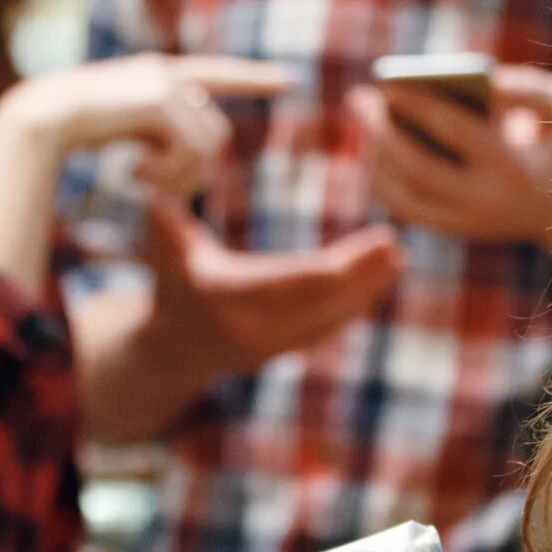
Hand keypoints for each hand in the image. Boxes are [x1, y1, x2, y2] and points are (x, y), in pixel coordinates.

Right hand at [0, 54, 291, 196]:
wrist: (39, 118)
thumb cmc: (68, 129)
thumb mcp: (121, 129)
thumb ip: (157, 132)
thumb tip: (195, 154)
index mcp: (156, 75)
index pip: (218, 73)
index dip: (255, 77)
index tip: (291, 80)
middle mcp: (165, 73)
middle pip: (216, 134)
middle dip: (194, 173)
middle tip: (155, 191)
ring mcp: (164, 83)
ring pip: (207, 147)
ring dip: (178, 178)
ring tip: (139, 182)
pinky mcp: (160, 100)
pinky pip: (190, 151)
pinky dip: (167, 174)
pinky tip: (131, 174)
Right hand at [138, 200, 400, 374]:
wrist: (168, 349)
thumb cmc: (170, 282)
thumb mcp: (164, 249)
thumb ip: (164, 225)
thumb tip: (155, 200)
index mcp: (228, 299)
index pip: (298, 281)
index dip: (341, 265)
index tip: (373, 242)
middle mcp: (254, 328)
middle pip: (322, 302)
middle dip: (362, 278)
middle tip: (396, 250)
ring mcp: (272, 345)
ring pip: (329, 317)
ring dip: (365, 291)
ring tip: (395, 261)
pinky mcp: (283, 351)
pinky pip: (325, 327)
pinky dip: (351, 306)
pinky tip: (376, 283)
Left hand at [351, 64, 551, 254]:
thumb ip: (527, 87)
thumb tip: (483, 83)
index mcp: (514, 168)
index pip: (456, 133)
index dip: (418, 106)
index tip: (388, 84)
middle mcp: (487, 203)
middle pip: (418, 169)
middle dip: (382, 132)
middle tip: (358, 98)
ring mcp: (468, 224)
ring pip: (404, 195)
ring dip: (376, 156)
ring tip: (364, 119)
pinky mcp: (456, 232)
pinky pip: (407, 208)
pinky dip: (384, 179)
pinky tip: (374, 148)